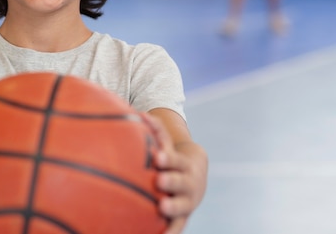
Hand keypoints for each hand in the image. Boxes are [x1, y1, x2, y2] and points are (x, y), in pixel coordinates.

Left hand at [142, 113, 207, 233]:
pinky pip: (177, 226)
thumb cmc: (172, 159)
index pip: (176, 160)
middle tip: (160, 180)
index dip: (168, 159)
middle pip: (181, 182)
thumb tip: (140, 114)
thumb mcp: (167, 145)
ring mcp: (186, 202)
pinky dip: (170, 232)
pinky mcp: (183, 217)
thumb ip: (156, 131)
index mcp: (182, 165)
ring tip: (162, 208)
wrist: (195, 176)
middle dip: (172, 181)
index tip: (157, 157)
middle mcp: (188, 184)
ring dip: (173, 208)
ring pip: (181, 206)